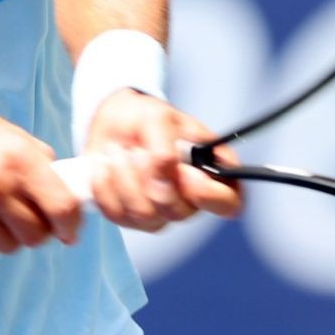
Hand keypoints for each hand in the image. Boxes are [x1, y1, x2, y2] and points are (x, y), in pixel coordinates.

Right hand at [0, 104, 83, 257]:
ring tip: (1, 218)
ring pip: (8, 247)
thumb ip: (40, 162)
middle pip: (35, 235)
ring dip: (11, 238)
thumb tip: (67, 191)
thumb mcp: (10, 134)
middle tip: (31, 221)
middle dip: (39, 232)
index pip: (61, 207)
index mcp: (17, 158)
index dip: (71, 226)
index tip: (69, 231)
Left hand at [83, 91, 243, 231]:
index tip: (187, 173)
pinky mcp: (129, 217)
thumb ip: (165, 146)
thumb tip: (165, 175)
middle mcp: (189, 200)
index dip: (211, 196)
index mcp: (211, 175)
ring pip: (145, 215)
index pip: (229, 203)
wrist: (113, 122)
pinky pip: (116, 214)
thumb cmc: (146, 118)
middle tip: (139, 150)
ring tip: (119, 151)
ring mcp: (159, 212)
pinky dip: (105, 185)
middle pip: (178, 212)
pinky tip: (106, 165)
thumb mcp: (159, 118)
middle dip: (152, 177)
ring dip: (125, 177)